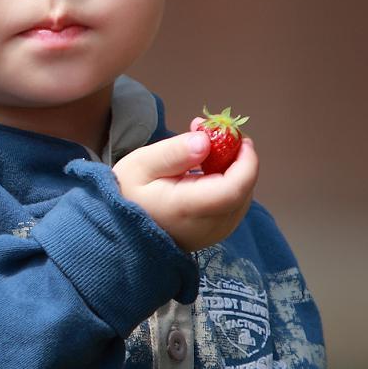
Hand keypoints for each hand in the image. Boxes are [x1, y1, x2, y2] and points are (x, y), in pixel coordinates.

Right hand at [112, 127, 258, 251]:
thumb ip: (173, 152)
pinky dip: (230, 183)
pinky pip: (235, 205)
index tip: (238, 138)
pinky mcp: (216, 233)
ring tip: (209, 149)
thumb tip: (205, 141)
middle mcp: (206, 226)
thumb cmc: (129, 193)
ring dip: (234, 170)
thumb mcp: (140, 164)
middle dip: (238, 159)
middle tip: (218, 135)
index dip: (245, 162)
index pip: (232, 189)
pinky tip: (209, 170)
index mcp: (186, 208)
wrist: (122, 228)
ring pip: (243, 197)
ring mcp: (214, 234)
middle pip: (242, 191)